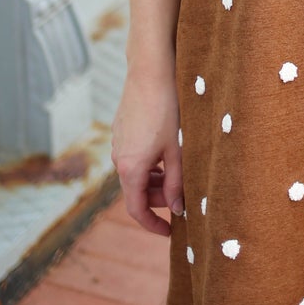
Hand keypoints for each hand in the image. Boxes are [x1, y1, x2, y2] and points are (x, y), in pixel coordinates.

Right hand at [112, 64, 182, 236]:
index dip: (152, 224)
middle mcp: (118, 160)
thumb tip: (178, 209)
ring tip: (180, 172)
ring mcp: (118, 145)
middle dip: (160, 198)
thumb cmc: (167, 110)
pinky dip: (150, 164)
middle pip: (138, 191)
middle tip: (185, 195)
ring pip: (137, 174)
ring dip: (156, 180)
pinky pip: (134, 158)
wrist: (150, 72)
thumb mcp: (178, 150)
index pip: (137, 209)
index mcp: (130, 169)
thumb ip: (178, 183)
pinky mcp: (121, 132)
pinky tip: (168, 152)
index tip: (169, 232)